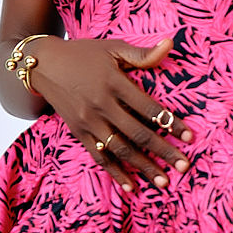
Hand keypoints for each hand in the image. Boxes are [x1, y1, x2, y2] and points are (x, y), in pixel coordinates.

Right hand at [27, 36, 194, 192]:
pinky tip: (131, 187)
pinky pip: (99, 157)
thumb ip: (141, 54)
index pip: (149, 108)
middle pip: (138, 134)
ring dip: (143, 168)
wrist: (43, 65)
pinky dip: (115, 173)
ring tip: (164, 182)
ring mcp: (89, 122)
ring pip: (121, 150)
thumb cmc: (83, 54)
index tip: (190, 137)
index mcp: (114, 83)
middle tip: (184, 166)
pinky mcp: (79, 133)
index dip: (171, 123)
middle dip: (163, 152)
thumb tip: (170, 44)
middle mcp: (102, 105)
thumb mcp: (112, 48)